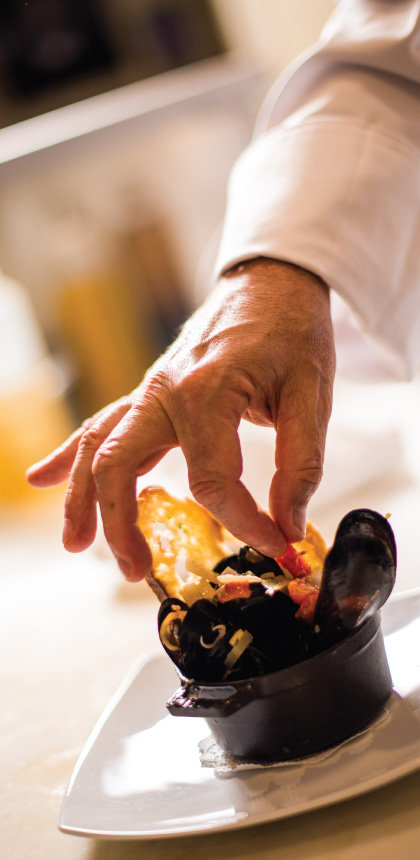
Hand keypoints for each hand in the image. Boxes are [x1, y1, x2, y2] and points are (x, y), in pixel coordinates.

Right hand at [26, 258, 334, 580]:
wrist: (272, 282)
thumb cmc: (292, 330)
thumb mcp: (312, 394)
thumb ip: (301, 464)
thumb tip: (287, 523)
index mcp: (207, 392)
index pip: (211, 481)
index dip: (244, 522)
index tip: (273, 542)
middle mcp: (165, 392)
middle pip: (119, 466)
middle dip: (120, 525)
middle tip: (135, 572)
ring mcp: (151, 391)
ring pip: (98, 448)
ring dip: (82, 499)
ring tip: (76, 544)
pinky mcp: (150, 393)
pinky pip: (101, 425)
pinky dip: (71, 454)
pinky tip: (45, 477)